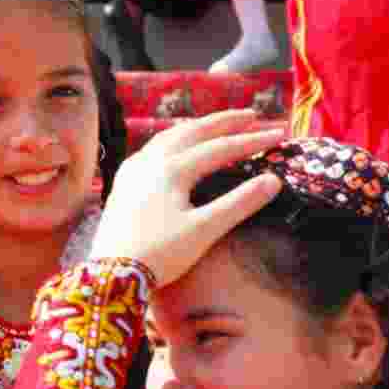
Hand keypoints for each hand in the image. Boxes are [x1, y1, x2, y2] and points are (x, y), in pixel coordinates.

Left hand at [91, 109, 285, 287]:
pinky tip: (175, 148)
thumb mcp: (204, 230)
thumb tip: (274, 180)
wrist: (110, 274)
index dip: (252, 141)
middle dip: (224, 122)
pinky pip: (152, 150)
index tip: (279, 135)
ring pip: (169, 137)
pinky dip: (173, 141)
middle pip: (193, 132)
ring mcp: (132, 170)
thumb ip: (240, 202)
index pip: (221, 147)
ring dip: (196, 127)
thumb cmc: (159, 255)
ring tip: (217, 125)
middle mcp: (150, 161)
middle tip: (252, 114)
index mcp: (172, 169)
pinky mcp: (122, 184)